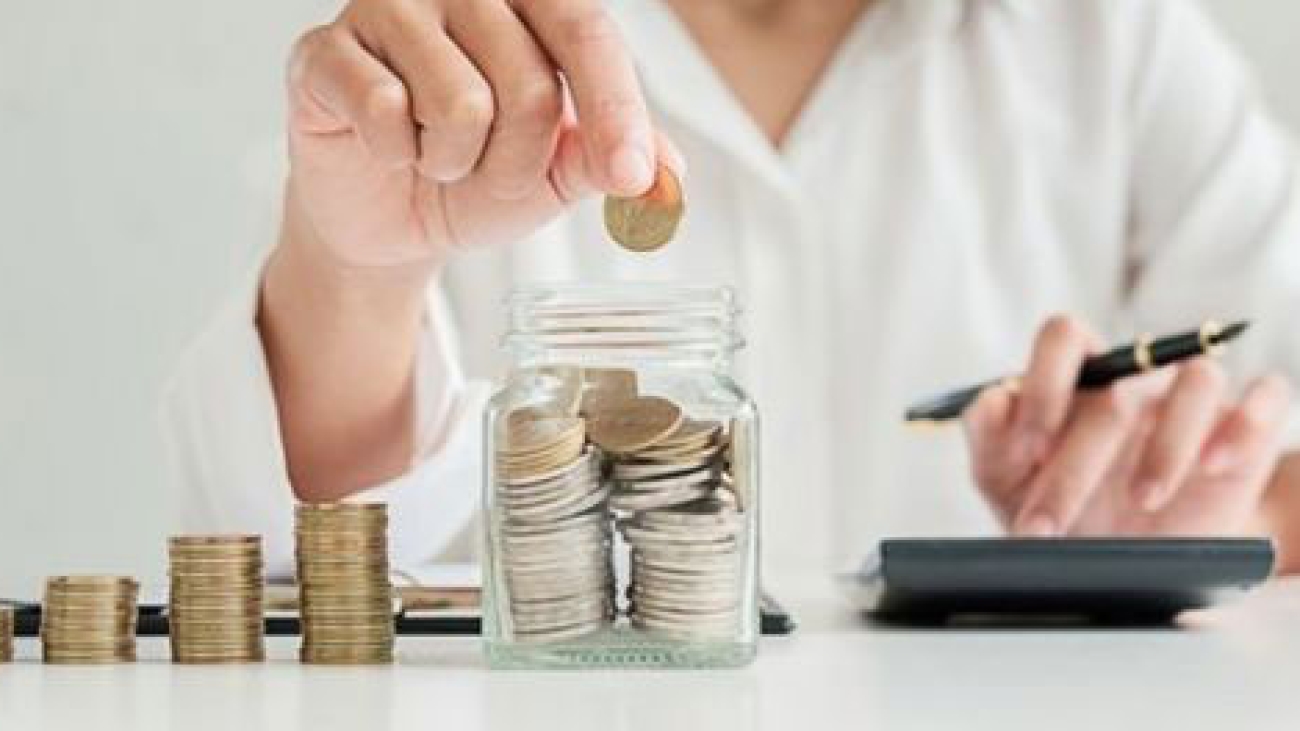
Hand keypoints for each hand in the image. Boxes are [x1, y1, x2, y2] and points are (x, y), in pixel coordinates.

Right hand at [283, 0, 678, 273]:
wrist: (393, 217)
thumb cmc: (479, 173)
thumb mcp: (559, 171)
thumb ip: (609, 158)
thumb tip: (665, 172)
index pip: (587, 33)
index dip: (616, 110)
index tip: (632, 177)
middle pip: (530, 84)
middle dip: (522, 162)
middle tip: (493, 174)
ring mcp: (387, 8)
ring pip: (460, 104)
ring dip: (458, 164)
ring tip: (439, 158)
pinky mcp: (324, 51)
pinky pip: (385, 112)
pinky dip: (397, 155)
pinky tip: (388, 148)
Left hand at [964, 315, 1292, 536]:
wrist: (1132, 561)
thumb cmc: (1066, 510)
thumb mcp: (1009, 483)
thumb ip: (988, 439)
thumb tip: (993, 403)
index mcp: (1076, 379)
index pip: (1064, 337)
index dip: (1044, 382)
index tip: (1028, 442)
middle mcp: (1136, 380)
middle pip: (1117, 386)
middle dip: (1077, 463)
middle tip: (1048, 524)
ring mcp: (1191, 401)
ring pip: (1197, 381)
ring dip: (1166, 446)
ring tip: (1141, 501)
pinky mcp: (1245, 428)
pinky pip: (1266, 399)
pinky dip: (1244, 428)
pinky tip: (1213, 467)